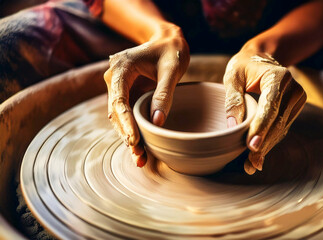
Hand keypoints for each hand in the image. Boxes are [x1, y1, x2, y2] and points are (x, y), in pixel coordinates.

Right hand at [104, 26, 189, 166]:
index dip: (126, 122)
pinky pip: (128, 115)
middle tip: (139, 156)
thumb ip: (164, 94)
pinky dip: (134, 130)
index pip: (119, 100)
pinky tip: (141, 149)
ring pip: (120, 117)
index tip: (134, 140)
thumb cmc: (171, 51)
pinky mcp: (128, 95)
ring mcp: (120, 88)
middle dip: (127, 134)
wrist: (168, 41)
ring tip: (141, 159)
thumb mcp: (171, 70)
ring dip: (129, 136)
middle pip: (116, 113)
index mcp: (121, 68)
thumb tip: (157, 122)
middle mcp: (115, 79)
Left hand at [223, 49, 305, 174]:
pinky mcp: (294, 108)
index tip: (251, 146)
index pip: (270, 105)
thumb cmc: (243, 65)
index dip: (261, 127)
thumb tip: (231, 126)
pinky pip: (282, 128)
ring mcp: (297, 98)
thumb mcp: (232, 76)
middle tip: (250, 162)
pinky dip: (271, 141)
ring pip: (282, 128)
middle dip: (264, 142)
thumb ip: (233, 99)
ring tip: (252, 164)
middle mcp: (293, 88)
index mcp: (278, 76)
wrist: (261, 57)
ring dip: (267, 146)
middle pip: (278, 121)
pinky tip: (259, 156)